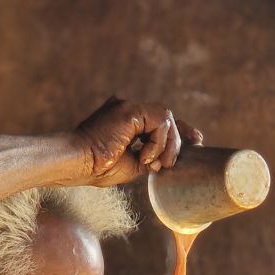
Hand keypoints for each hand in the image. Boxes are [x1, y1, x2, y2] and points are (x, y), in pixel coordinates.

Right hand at [76, 96, 202, 186]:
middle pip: (166, 117)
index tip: (197, 141)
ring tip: (155, 165)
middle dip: (178, 140)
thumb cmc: (96, 168)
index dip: (181, 131)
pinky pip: (159, 122)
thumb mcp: (131, 166)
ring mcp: (128, 106)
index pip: (159, 120)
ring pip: (166, 118)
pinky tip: (145, 157)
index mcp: (125, 120)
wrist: (77, 164)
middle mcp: (127, 109)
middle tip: (168, 165)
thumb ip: (149, 158)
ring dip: (168, 146)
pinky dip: (158, 143)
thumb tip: (167, 161)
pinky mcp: (130, 109)